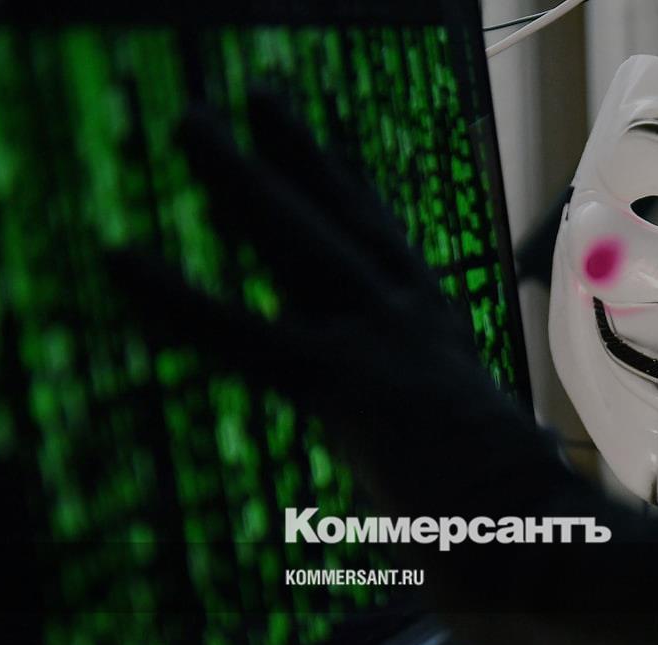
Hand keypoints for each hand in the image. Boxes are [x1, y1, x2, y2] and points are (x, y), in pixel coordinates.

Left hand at [108, 91, 562, 516]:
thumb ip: (468, 422)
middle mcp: (415, 316)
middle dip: (299, 153)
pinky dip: (176, 298)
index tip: (330, 151)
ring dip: (240, 174)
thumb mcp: (490, 443)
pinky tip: (121, 261)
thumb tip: (497, 437)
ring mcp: (381, 338)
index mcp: (441, 332)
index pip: (387, 243)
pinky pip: (240, 333)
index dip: (352, 189)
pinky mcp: (342, 380)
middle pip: (347, 215)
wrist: (537, 534)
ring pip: (298, 240)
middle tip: (259, 96)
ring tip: (193, 121)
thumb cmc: (518, 509)